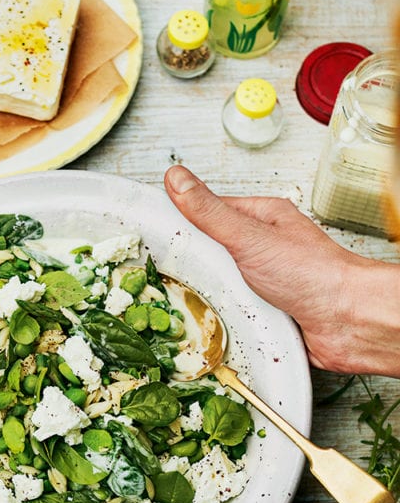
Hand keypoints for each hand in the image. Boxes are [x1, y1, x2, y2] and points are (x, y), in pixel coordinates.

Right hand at [163, 166, 399, 376]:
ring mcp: (263, 282)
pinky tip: (213, 322)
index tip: (153, 232)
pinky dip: (222, 320)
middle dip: (192, 267)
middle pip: (209, 254)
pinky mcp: (264, 313)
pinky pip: (230, 314)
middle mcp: (262, 249)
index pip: (207, 213)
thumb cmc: (314, 274)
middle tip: (170, 273)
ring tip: (192, 301)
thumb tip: (177, 178)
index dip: (180, 223)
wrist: (350, 324)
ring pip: (217, 287)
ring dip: (208, 298)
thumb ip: (208, 211)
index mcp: (260, 219)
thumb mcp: (249, 236)